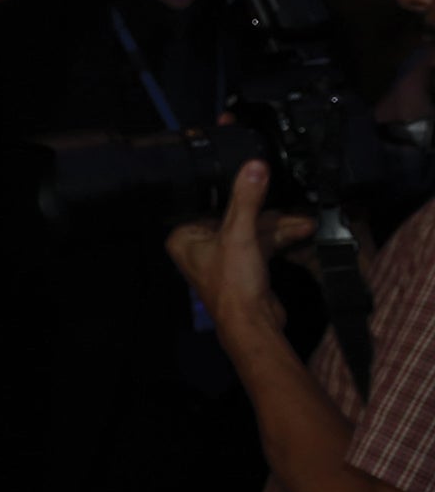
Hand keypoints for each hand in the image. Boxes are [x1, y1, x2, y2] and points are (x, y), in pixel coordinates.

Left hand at [165, 159, 314, 344]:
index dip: (242, 198)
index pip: (214, 205)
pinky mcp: (242, 267)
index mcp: (185, 237)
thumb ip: (247, 199)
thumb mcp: (241, 234)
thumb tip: (253, 167)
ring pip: (253, 231)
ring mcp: (222, 257)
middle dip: (270, 216)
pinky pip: (262, 244)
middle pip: (238, 218)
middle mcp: (199, 247)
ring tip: (306, 223)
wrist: (252, 323)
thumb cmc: (234, 286)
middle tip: (296, 212)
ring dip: (281, 227)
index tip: (265, 184)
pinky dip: (280, 239)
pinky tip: (302, 232)